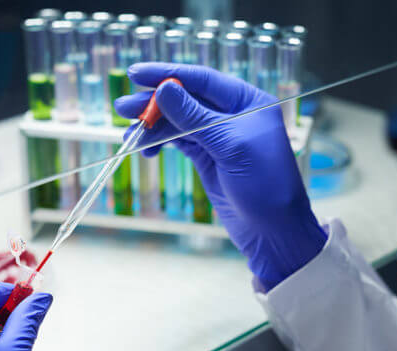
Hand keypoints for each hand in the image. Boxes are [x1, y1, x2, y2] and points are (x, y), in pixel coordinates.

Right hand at [115, 63, 326, 288]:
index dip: (168, 74)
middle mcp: (233, 115)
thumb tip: (164, 89)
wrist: (273, 231)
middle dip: (154, 103)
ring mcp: (219, 137)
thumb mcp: (230, 146)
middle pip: (186, 99)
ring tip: (129, 136)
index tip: (137, 74)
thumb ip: (195, 117)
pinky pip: (179, 141)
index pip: (202, 80)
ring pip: (179, 121)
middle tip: (123, 108)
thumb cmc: (266, 186)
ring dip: (153, 126)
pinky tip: (146, 149)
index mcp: (247, 102)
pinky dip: (160, 143)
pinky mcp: (208, 157)